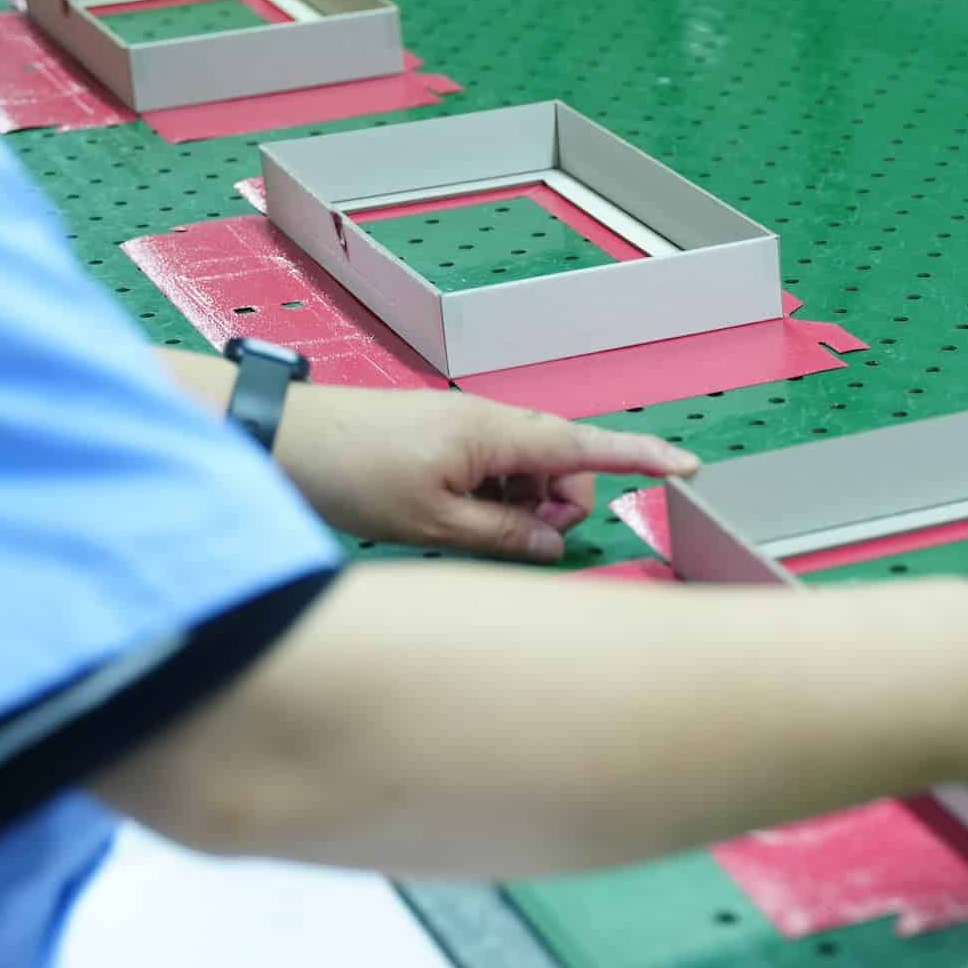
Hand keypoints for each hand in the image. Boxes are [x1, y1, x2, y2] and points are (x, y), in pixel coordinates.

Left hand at [274, 386, 697, 560]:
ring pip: (525, 477)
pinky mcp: (444, 444)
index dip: (640, 458)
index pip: (587, 447)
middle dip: (555, 508)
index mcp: (497, 433)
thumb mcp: (432, 523)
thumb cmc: (349, 469)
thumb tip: (552, 543)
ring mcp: (467, 432)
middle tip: (512, 540)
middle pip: (560, 469)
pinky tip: (447, 518)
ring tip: (458, 529)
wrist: (281, 438)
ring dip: (516, 509)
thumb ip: (503, 536)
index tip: (686, 467)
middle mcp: (490, 424)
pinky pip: (492, 475)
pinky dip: (489, 502)